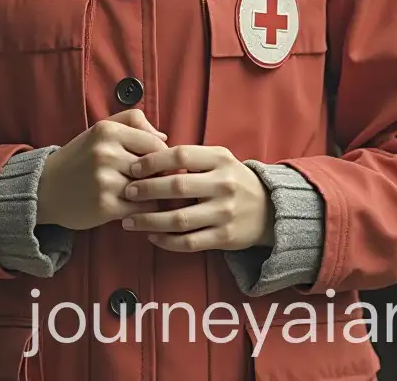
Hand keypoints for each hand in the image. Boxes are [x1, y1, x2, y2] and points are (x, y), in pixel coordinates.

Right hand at [36, 109, 168, 230]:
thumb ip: (132, 122)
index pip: (154, 143)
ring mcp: (105, 180)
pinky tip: (135, 208)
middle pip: (154, 166)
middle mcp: (106, 153)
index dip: (162, 156)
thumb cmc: (80, 158)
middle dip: (159, 176)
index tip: (159, 164)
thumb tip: (164, 137)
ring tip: (148, 196)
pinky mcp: (104, 206)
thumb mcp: (100, 130)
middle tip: (158, 182)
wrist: (45, 188)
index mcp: (107, 131)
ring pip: (150, 189)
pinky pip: (141, 209)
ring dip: (153, 195)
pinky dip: (143, 210)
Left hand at [120, 145, 274, 251]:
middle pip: (177, 187)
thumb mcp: (219, 159)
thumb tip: (149, 153)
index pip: (181, 156)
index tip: (134, 167)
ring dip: (149, 220)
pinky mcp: (224, 238)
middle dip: (147, 190)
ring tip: (129, 220)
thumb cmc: (233, 179)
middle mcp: (223, 185)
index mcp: (220, 159)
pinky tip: (151, 236)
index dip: (153, 161)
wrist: (269, 208)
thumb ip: (190, 157)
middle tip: (127, 192)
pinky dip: (166, 241)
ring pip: (179, 219)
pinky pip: (189, 242)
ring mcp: (224, 213)